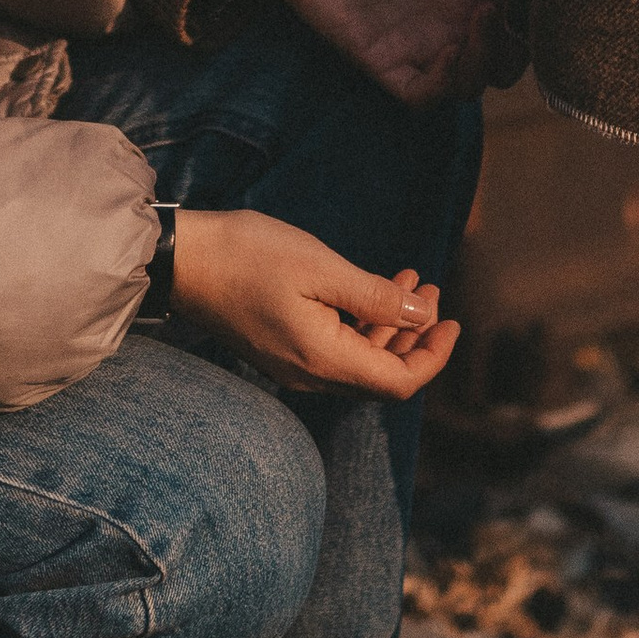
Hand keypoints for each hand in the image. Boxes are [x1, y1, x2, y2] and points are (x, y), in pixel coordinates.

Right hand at [169, 213, 460, 396]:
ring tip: (411, 281)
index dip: (433, 357)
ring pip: (360, 361)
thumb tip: (423, 316)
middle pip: (382, 376)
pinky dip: (363, 324)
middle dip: (417, 337)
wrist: (184, 259)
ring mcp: (294, 365)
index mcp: (324, 360)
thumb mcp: (321, 268)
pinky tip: (372, 290)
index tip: (454, 319)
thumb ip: (375, 298)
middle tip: (433, 291)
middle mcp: (311, 375)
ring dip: (391, 326)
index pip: (398, 382)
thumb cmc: (250, 255)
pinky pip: (336, 350)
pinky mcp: (281, 350)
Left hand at [212, 0, 507, 104]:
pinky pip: (423, 94)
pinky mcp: (383, 63)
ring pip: (470, 85)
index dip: (527, 19)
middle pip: (500, 63)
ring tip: (480, 19)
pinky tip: (449, 50)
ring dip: (485, 61)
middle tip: (502, 14)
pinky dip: (446, 83)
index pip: (512, 23)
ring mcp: (417, 48)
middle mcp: (446, 25)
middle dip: (514, 49)